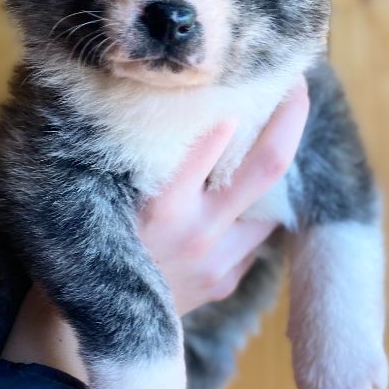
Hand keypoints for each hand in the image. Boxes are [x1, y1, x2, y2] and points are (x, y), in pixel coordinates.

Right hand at [2, 79, 309, 379]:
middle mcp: (194, 230)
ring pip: (270, 206)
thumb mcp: (109, 190)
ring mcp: (216, 260)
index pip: (217, 137)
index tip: (262, 67)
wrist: (89, 320)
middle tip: (299, 87)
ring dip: (270, 176)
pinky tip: (236, 203)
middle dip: (291, 121)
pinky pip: (253, 239)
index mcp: (160, 203)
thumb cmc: (93, 237)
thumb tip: (194, 106)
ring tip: (269, 144)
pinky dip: (250, 216)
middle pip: (267, 166)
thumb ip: (148, 155)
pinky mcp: (224, 281)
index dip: (248, 98)